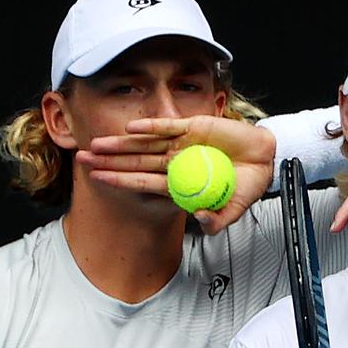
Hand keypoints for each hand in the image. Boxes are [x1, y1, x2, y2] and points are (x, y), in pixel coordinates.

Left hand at [75, 115, 275, 233]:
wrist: (265, 159)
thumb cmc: (246, 184)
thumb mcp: (233, 209)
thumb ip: (218, 219)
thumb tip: (201, 220)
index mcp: (178, 183)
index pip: (142, 183)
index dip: (119, 181)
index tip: (97, 180)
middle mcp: (174, 162)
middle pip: (135, 163)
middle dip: (108, 162)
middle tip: (81, 159)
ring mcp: (181, 144)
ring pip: (144, 144)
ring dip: (120, 144)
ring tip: (96, 144)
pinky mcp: (193, 126)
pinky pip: (168, 126)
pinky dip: (150, 127)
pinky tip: (131, 129)